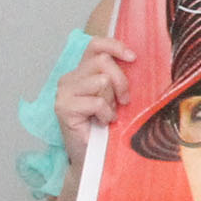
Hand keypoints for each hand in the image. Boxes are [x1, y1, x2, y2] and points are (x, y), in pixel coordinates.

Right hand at [53, 36, 136, 163]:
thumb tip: (137, 60)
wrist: (91, 155)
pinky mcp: (63, 107)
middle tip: (124, 101)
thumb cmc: (105, 125)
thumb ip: (119, 78)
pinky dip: (106, 113)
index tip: (132, 57)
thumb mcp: (116, 96)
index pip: (95, 45)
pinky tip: (102, 122)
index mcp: (82, 72)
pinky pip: (96, 102)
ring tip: (108, 114)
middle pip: (103, 61)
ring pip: (101, 80)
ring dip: (112, 100)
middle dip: (121, 81)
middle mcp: (69, 79)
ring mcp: (64, 92)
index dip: (114, 46)